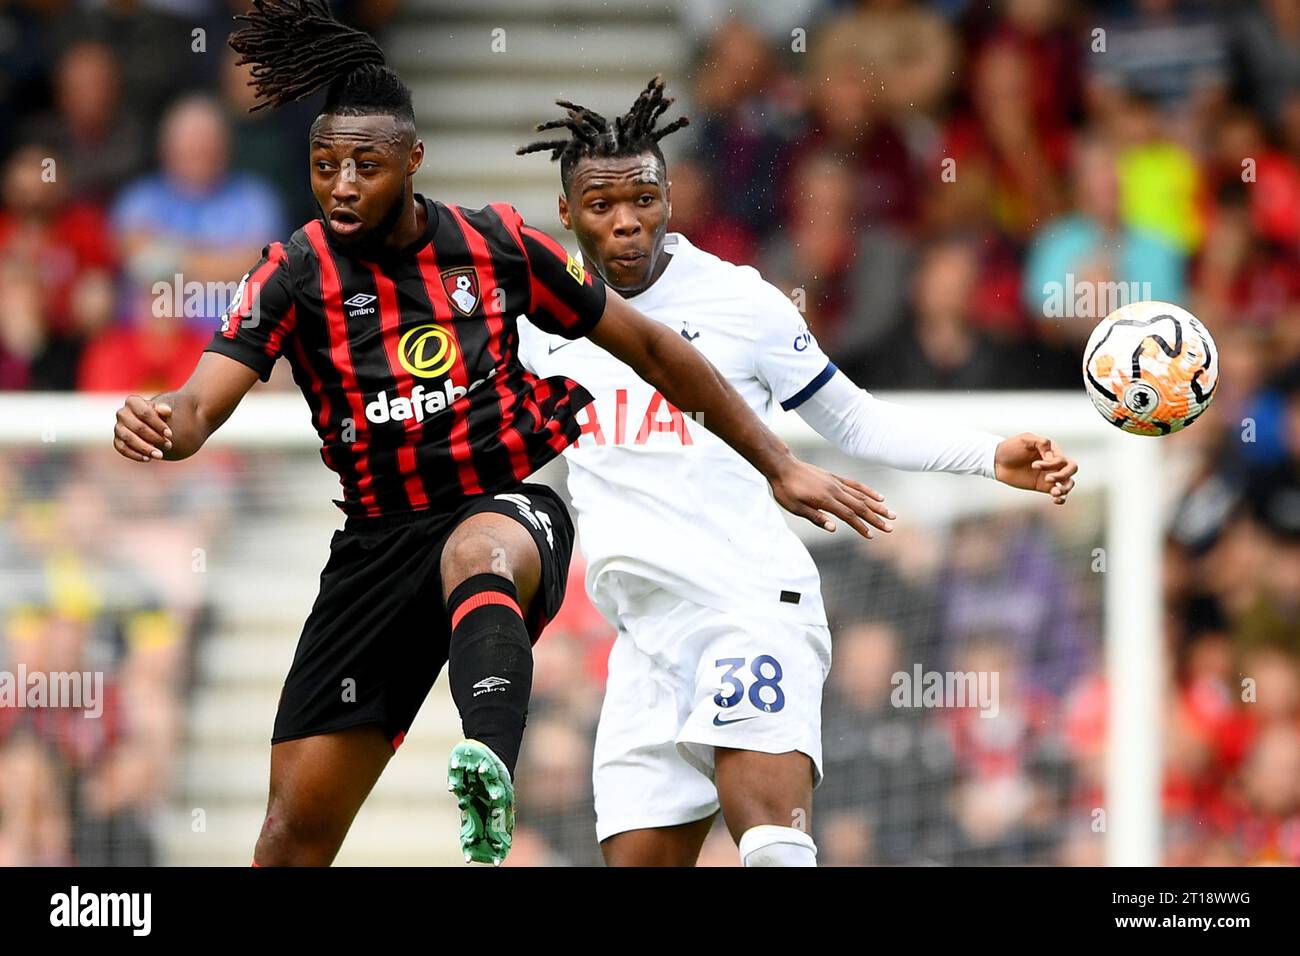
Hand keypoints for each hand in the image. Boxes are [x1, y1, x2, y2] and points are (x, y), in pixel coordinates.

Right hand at [114, 395, 172, 460]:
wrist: (150, 425)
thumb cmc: (158, 417)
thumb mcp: (163, 413)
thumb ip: (165, 411)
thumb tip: (166, 410)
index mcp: (133, 402)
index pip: (145, 413)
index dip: (158, 425)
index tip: (170, 434)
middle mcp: (122, 413)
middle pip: (138, 427)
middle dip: (155, 438)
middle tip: (169, 445)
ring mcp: (118, 427)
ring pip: (129, 439)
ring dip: (145, 448)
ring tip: (160, 455)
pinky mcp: (117, 440)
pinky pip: (122, 449)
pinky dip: (135, 455)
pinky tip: (148, 459)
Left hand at [770, 457, 894, 538]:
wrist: (782, 466)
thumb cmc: (786, 489)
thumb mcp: (795, 508)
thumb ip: (816, 517)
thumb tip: (834, 529)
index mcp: (825, 500)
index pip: (848, 516)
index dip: (861, 526)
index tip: (871, 536)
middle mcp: (834, 490)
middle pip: (860, 506)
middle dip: (876, 518)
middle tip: (890, 528)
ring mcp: (836, 483)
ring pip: (861, 496)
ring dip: (877, 506)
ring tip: (891, 514)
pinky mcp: (835, 478)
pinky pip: (855, 485)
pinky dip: (869, 491)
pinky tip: (879, 497)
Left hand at [994, 432, 1077, 504]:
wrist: (996, 461)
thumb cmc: (1010, 448)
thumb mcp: (1025, 439)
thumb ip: (1041, 443)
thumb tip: (1052, 458)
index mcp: (1051, 450)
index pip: (1061, 459)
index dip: (1051, 464)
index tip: (1033, 465)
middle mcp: (1053, 463)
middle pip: (1071, 469)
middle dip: (1063, 475)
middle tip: (1047, 479)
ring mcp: (1049, 475)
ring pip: (1068, 482)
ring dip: (1065, 488)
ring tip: (1054, 492)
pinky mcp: (1043, 487)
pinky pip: (1058, 493)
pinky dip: (1061, 498)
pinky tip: (1056, 500)